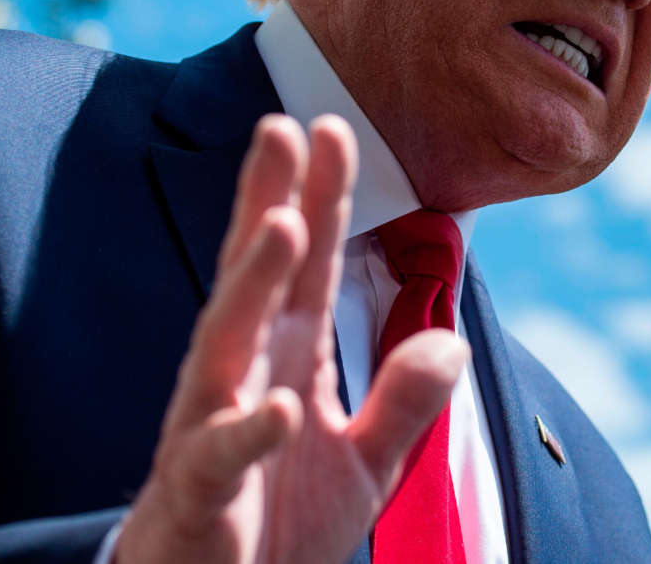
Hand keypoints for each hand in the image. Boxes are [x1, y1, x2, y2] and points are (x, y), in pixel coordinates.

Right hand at [116, 114, 468, 563]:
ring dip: (253, 286)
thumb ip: (403, 403)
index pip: (308, 267)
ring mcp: (213, 425)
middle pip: (258, 277)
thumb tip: (452, 343)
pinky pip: (218, 454)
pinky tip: (277, 404)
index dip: (321, 199)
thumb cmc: (279, 523)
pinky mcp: (198, 490)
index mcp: (287, 357)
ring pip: (227, 342)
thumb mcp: (364, 463)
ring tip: (284, 227)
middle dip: (270, 202)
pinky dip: (246, 430)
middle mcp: (245, 374)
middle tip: (282, 126)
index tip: (332, 129)